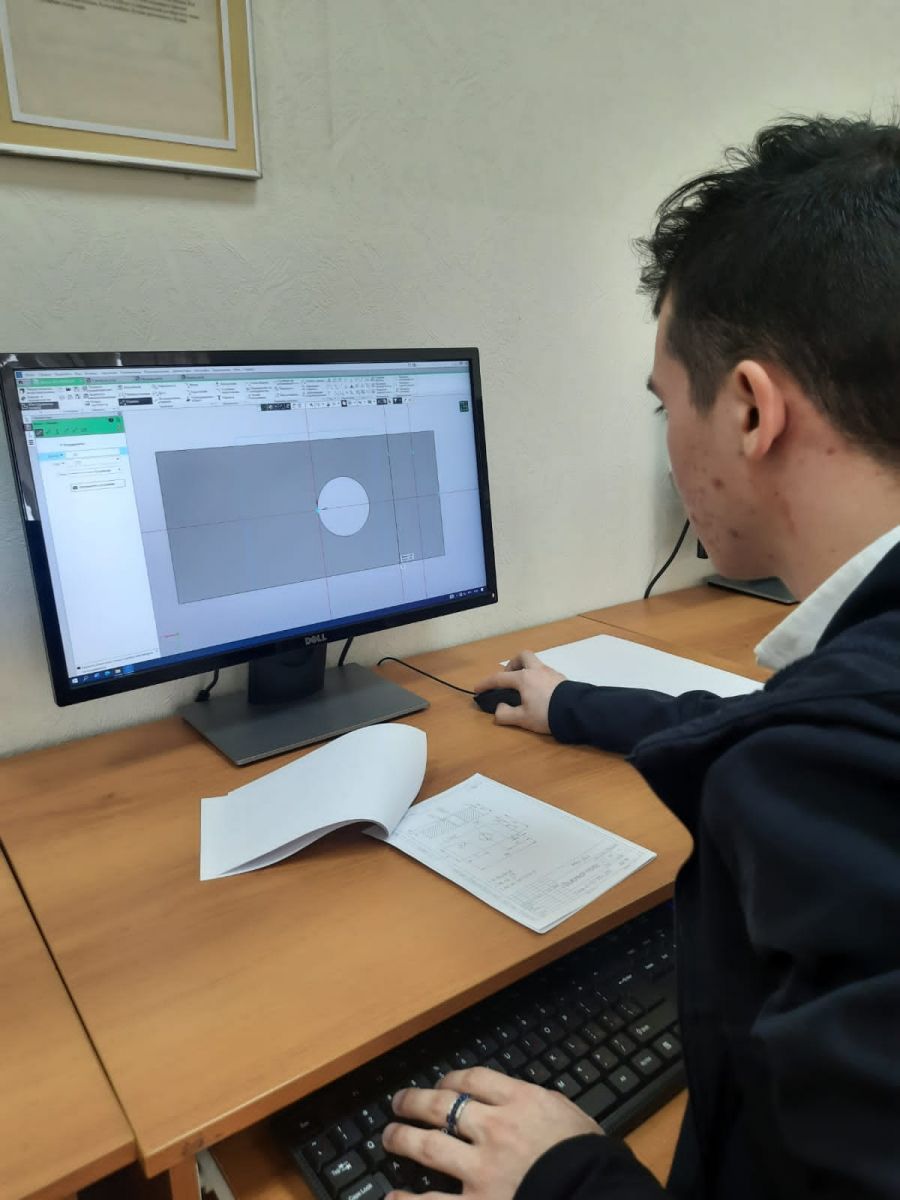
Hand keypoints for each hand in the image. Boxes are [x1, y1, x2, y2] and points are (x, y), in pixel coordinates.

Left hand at [383, 1067, 601, 1198]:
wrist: (598, 1194)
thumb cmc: (591, 1159)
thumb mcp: (569, 1118)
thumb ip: (539, 1108)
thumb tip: (521, 1103)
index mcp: (520, 1101)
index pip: (474, 1078)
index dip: (451, 1079)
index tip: (441, 1084)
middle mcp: (494, 1129)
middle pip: (441, 1106)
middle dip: (414, 1102)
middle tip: (399, 1103)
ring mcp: (482, 1170)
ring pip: (428, 1147)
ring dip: (402, 1139)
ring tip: (389, 1137)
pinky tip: (392, 1198)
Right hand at [475, 650, 565, 733]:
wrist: (577, 711)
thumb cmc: (546, 713)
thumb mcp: (523, 719)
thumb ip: (506, 714)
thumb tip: (498, 710)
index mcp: (523, 678)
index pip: (499, 678)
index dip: (486, 683)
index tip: (478, 689)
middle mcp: (536, 670)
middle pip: (522, 656)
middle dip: (512, 664)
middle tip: (509, 679)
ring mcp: (550, 673)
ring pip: (535, 664)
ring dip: (527, 671)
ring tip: (524, 689)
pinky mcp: (561, 678)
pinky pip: (545, 673)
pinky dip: (538, 679)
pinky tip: (540, 693)